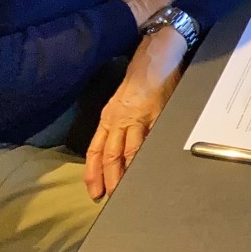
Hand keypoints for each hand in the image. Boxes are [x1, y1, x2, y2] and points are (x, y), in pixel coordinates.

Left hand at [84, 31, 184, 199]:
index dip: (92, 171)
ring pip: (127, 151)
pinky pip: (150, 139)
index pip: (95, 149)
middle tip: (107, 199)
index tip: (92, 190)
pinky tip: (147, 169)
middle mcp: (119, 118)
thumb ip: (122, 121)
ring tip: (124, 191)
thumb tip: (123, 146)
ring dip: (125, 173)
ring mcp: (138, 116)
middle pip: (110, 154)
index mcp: (110, 116)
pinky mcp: (156, 113)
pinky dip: (147, 156)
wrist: (158, 52)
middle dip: (108, 178)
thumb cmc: (143, 74)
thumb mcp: (124, 99)